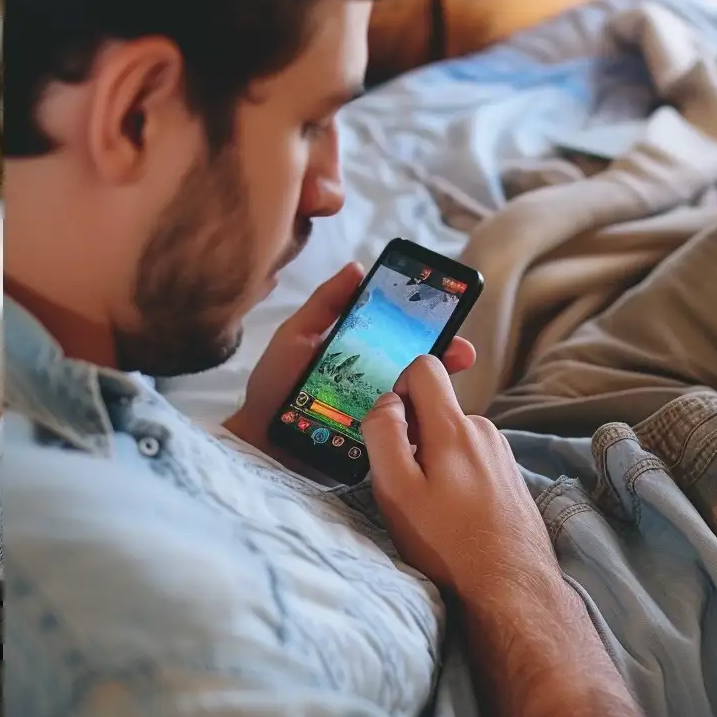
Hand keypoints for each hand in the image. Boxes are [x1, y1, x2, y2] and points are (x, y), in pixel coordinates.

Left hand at [222, 261, 476, 457]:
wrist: (256, 439)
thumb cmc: (273, 388)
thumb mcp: (295, 337)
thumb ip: (324, 304)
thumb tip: (357, 268)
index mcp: (363, 356)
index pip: (405, 338)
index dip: (431, 325)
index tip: (448, 312)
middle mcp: (376, 386)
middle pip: (421, 370)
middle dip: (446, 358)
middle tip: (460, 352)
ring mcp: (376, 417)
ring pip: (418, 405)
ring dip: (434, 395)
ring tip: (437, 387)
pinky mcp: (371, 448)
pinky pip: (401, 440)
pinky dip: (415, 432)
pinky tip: (422, 422)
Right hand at [359, 352, 557, 607]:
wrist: (509, 588)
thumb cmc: (447, 546)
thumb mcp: (398, 492)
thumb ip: (384, 437)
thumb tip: (384, 404)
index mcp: (454, 427)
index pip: (425, 368)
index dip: (398, 388)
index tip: (389, 427)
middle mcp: (484, 431)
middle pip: (437, 408)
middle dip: (413, 435)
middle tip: (404, 485)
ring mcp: (501, 454)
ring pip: (452, 438)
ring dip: (434, 461)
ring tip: (430, 508)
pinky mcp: (509, 477)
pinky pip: (470, 461)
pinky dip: (454, 478)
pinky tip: (453, 516)